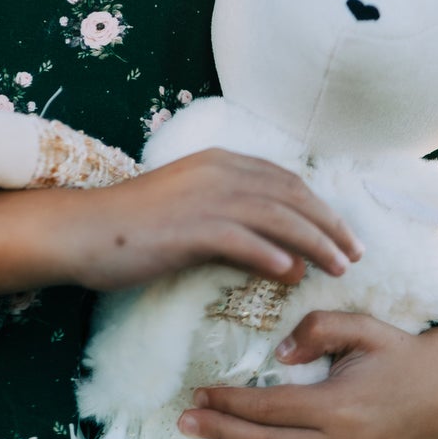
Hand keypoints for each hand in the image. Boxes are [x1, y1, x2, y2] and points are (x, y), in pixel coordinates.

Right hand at [0, 149, 360, 297]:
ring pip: (276, 216)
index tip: (345, 235)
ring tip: (338, 269)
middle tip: (355, 256)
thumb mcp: (191, 216)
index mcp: (218, 162)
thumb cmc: (132, 227)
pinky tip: (292, 275)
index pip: (285, 181)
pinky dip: (272, 254)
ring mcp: (204, 197)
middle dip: (329, 225)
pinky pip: (242, 239)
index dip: (321, 208)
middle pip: (291, 195)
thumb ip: (237, 230)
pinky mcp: (189, 227)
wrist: (81, 229)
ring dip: (313, 242)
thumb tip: (288, 258)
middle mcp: (217, 172)